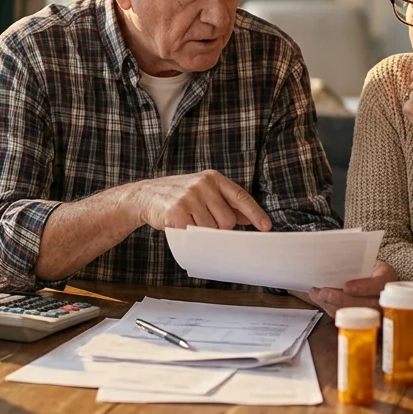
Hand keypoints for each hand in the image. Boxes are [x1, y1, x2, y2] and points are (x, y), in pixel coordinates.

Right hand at [134, 170, 271, 231]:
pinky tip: (180, 224)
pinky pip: (194, 234)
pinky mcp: (176, 211)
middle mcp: (203, 184)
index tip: (266, 227)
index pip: (240, 197)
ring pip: (212, 230)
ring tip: (189, 221)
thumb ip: (225, 203)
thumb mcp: (204, 192)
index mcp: (213, 178)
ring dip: (202, 232)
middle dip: (219, 228)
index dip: (256, 213)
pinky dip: (189, 235)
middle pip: (228, 221)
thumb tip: (248, 218)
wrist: (146, 195)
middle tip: (203, 221)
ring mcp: (189, 197)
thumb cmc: (179, 196)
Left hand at [305, 262, 397, 318]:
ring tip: (317, 296)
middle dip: (341, 300)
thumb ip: (352, 263)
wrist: (371, 277)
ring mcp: (378, 312)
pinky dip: (333, 310)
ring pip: (356, 316)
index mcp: (387, 277)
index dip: (363, 288)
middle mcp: (386, 297)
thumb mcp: (363, 260)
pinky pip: (349, 321)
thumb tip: (331, 262)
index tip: (346, 287)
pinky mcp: (366, 321)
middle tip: (323, 293)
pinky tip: (322, 301)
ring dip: (333, 306)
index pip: (379, 284)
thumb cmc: (365, 267)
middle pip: (366, 304)